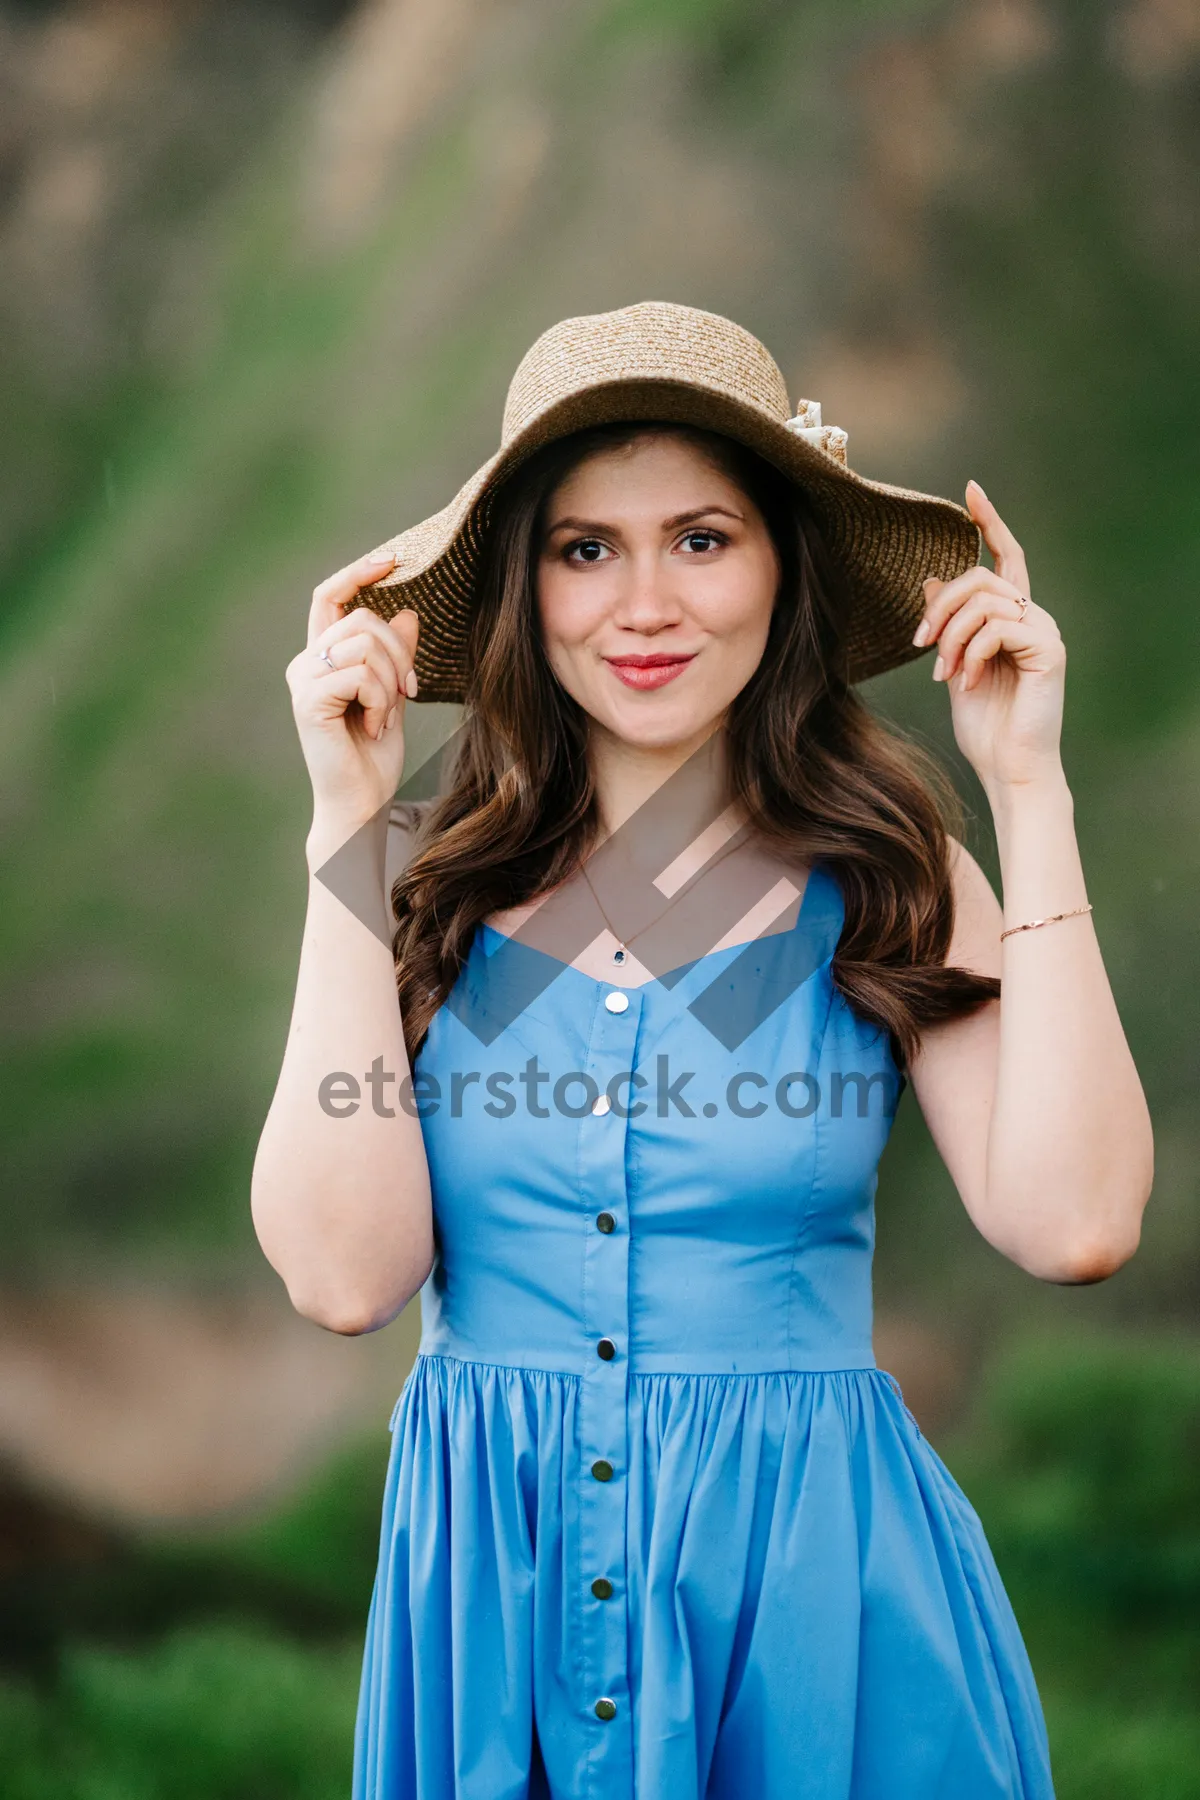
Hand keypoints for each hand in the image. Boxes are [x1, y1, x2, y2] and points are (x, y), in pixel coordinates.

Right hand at [286, 548, 419, 830]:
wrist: (361, 802)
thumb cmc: (374, 754)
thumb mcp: (394, 694)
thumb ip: (397, 656)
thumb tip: (409, 611)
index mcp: (322, 657)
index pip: (330, 595)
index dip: (358, 572)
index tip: (393, 561)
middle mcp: (306, 663)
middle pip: (364, 619)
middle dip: (401, 654)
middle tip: (409, 692)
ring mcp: (304, 680)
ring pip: (366, 644)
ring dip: (393, 683)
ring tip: (386, 716)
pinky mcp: (309, 700)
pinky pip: (360, 674)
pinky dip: (381, 701)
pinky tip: (374, 727)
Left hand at [914, 481, 1065, 794]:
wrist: (1009, 767)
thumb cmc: (985, 726)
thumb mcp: (954, 667)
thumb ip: (947, 626)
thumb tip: (930, 580)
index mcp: (1012, 617)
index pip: (1004, 557)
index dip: (989, 521)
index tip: (971, 489)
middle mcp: (1033, 616)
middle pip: (978, 577)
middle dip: (940, 607)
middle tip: (920, 645)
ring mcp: (1044, 630)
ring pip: (983, 601)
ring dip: (951, 637)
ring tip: (944, 674)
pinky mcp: (1049, 648)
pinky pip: (997, 627)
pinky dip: (971, 654)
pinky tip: (967, 684)